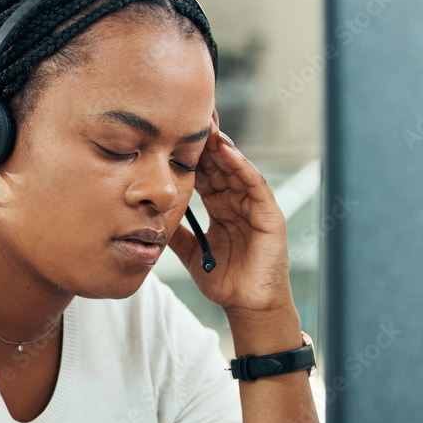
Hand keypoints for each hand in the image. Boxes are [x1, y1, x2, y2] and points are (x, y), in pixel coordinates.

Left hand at [167, 111, 294, 317]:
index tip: (171, 135)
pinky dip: (242, 167)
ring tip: (206, 127)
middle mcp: (237, 202)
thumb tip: (152, 220)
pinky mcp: (269, 214)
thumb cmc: (223, 281)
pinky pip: (255, 185)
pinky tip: (227, 152)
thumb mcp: (190, 253)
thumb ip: (177, 234)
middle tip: (187, 117)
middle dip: (205, 143)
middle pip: (219, 165)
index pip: (204, 174)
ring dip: (221, 148)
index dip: (189, 155)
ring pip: (236, 169)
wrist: (246, 305)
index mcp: (220, 208)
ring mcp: (254, 206)